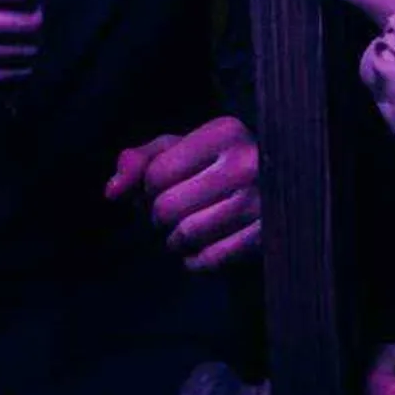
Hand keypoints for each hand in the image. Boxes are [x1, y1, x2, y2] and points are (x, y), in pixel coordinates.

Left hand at [105, 115, 261, 269]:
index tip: (165, 190)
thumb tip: (112, 191)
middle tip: (173, 216)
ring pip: (185, 236)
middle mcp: (247, 164)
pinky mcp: (266, 239)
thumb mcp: (180, 151)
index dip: (147, 189)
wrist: (282, 195)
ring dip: (175, 242)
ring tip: (186, 232)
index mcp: (226, 132)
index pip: (155, 174)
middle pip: (166, 208)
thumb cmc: (217, 169)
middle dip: (158, 219)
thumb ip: (140, 161)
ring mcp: (261, 203)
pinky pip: (209, 261)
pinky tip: (202, 249)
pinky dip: (195, 262)